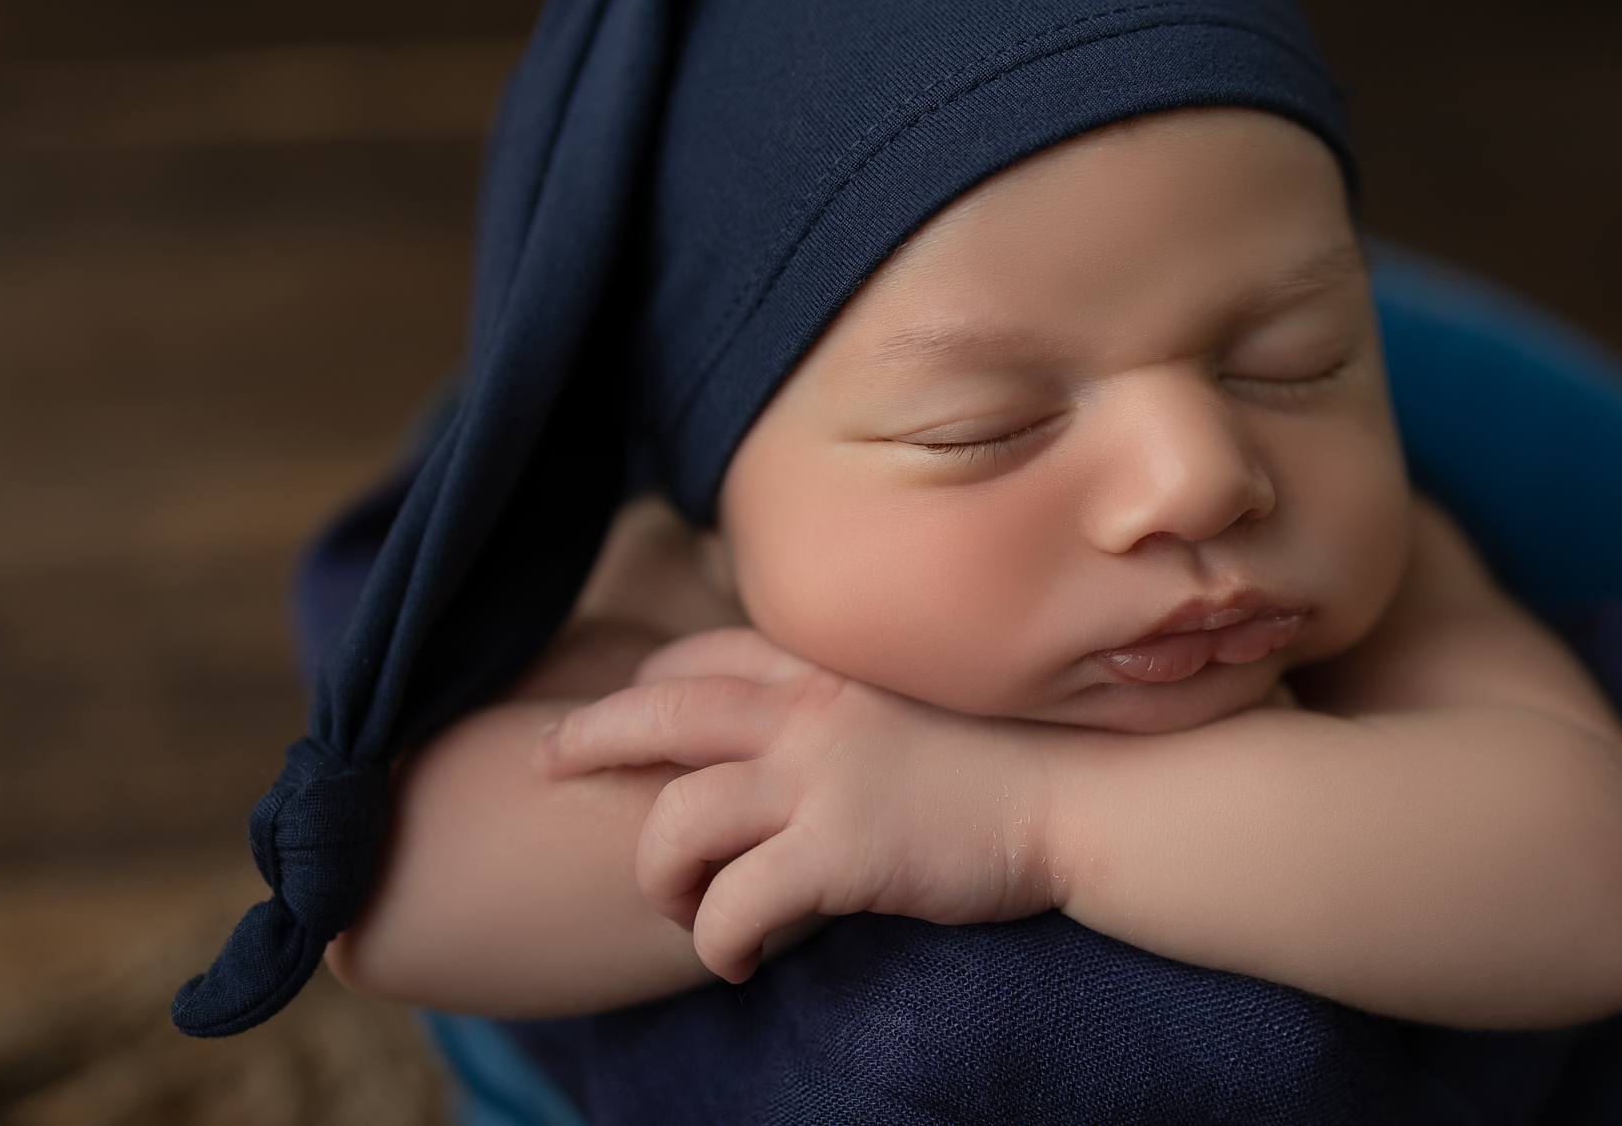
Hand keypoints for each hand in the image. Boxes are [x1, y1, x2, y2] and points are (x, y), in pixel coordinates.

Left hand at [535, 629, 1060, 982]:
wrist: (1076, 800)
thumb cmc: (1000, 763)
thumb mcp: (902, 708)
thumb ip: (833, 712)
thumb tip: (779, 746)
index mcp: (823, 672)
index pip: (702, 659)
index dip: (644, 686)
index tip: (618, 712)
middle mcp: (808, 710)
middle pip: (657, 711)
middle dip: (586, 737)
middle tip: (544, 762)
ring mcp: (820, 778)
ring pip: (674, 821)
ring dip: (660, 877)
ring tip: (684, 910)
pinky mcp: (839, 851)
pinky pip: (733, 907)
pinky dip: (719, 943)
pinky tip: (740, 962)